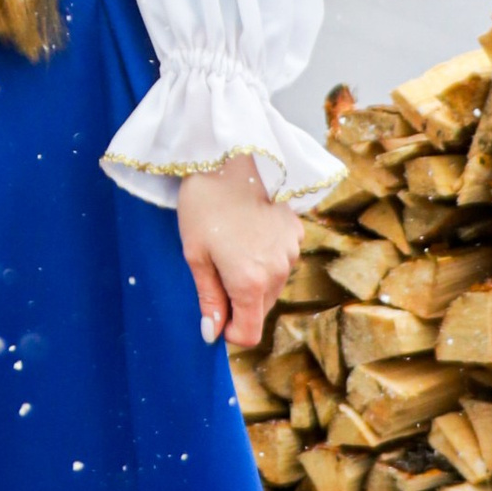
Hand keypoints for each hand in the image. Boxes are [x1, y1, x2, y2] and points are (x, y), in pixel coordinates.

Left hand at [177, 161, 303, 352]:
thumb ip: (208, 298)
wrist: (228, 156)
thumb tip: (212, 334)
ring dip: (252, 280)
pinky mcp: (296, 232)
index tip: (214, 315)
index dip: (229, 332)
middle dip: (238, 303)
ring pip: (272, 286)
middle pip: (260, 310)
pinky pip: (280, 260)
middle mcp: (278, 272)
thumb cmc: (203, 205)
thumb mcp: (195, 255)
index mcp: (250, 283)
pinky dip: (265, 258)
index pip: (249, 334)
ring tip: (229, 246)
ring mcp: (291, 251)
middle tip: (214, 271)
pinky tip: (247, 231)